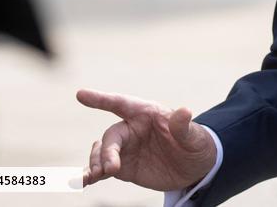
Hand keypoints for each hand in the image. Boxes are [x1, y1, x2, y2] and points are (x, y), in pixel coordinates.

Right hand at [77, 88, 216, 190]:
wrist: (195, 167)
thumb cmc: (195, 144)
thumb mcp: (194, 137)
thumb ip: (184, 127)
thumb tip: (184, 111)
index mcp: (147, 114)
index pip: (121, 103)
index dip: (101, 99)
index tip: (81, 94)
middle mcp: (132, 129)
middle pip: (111, 136)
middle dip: (106, 151)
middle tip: (110, 169)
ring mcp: (125, 148)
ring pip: (101, 151)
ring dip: (95, 163)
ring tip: (94, 176)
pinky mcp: (123, 167)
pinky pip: (101, 169)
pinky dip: (89, 174)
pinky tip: (81, 181)